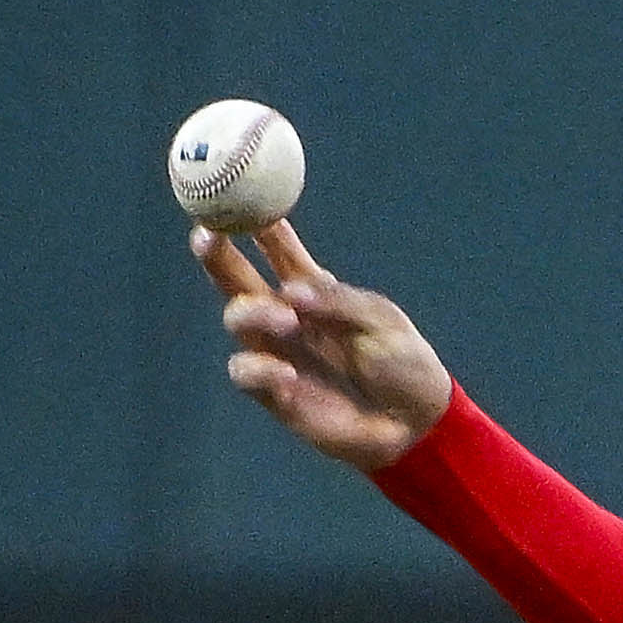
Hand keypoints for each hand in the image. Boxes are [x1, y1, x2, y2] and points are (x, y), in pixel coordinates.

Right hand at [198, 222, 455, 471]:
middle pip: (236, 277)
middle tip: (206, 234)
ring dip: (251, 313)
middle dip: (215, 252)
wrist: (416, 424)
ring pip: (236, 318)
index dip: (256, 223)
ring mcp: (276, 352)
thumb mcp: (382, 322)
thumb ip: (339, 303)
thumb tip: (291, 292)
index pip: (276, 249)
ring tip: (287, 322)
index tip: (241, 198)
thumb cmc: (404, 363)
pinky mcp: (275, 393)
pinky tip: (286, 374)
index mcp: (314, 290)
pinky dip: (258, 369)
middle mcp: (286, 316)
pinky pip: (246, 373)